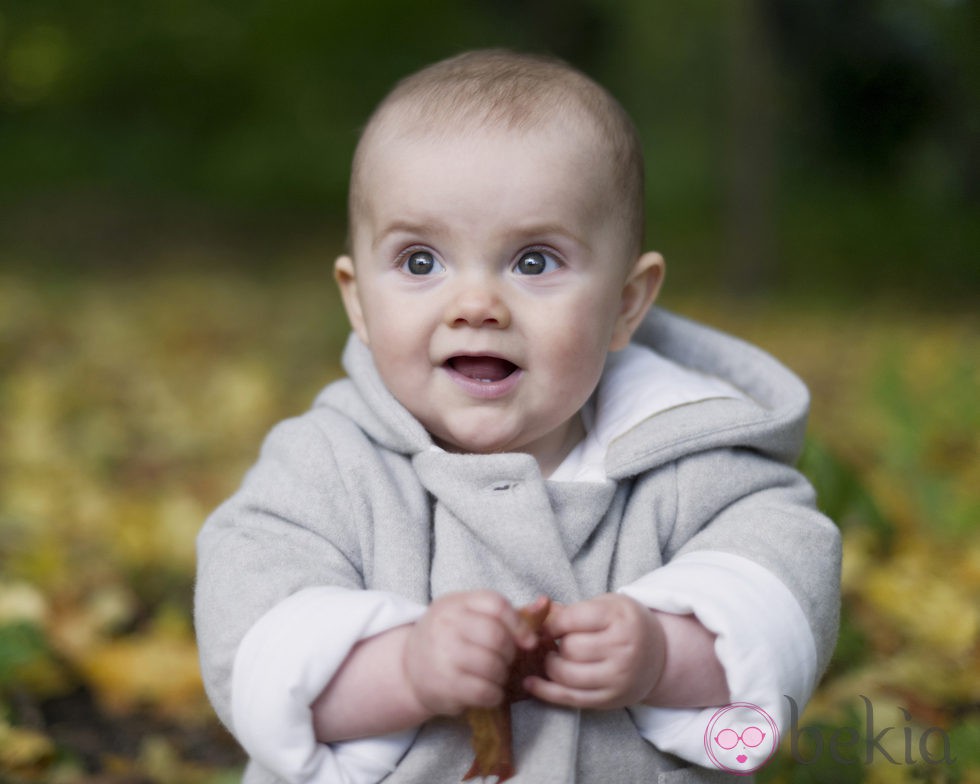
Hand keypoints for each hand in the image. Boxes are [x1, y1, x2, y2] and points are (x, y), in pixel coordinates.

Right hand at [403, 590, 537, 716]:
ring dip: (502, 675)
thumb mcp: (467, 616)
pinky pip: (483, 691)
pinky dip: (494, 694)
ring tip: (496, 676)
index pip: (495, 604)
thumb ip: (503, 613)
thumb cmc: (447, 639)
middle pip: (496, 636)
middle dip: (510, 653)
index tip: (527, 641)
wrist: (407, 669)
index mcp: (454, 604)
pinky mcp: (443, 685)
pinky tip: (490, 692)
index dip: (518, 623)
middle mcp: (445, 625)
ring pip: (492, 665)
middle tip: (506, 661)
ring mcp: (442, 655)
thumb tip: (544, 605)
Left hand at [523, 593, 665, 709]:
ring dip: (551, 666)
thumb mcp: (605, 606)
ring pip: (567, 675)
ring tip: (553, 657)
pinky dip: (546, 692)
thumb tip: (534, 612)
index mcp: (620, 618)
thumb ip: (571, 610)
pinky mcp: (610, 700)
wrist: (659, 656)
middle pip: (569, 648)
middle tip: (557, 642)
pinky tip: (531, 683)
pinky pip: (570, 698)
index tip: (548, 626)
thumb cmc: (625, 625)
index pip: (572, 620)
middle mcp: (622, 649)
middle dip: (555, 644)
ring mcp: (617, 677)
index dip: (551, 623)